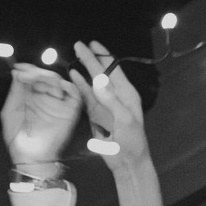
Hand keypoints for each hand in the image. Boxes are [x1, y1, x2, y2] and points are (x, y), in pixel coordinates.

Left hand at [0, 63, 80, 168]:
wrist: (29, 155)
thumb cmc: (17, 137)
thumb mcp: (11, 110)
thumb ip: (15, 91)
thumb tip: (16, 72)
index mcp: (31, 97)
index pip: (33, 77)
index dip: (28, 70)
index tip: (19, 66)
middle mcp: (45, 98)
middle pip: (46, 77)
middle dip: (37, 72)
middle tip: (29, 74)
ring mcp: (58, 104)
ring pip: (59, 82)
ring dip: (49, 77)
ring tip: (39, 79)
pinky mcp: (69, 111)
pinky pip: (74, 94)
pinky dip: (68, 87)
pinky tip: (56, 86)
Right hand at [68, 40, 147, 167]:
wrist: (127, 161)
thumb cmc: (131, 142)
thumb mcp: (124, 121)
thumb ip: (111, 101)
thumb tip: (98, 81)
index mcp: (126, 94)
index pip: (111, 70)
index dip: (101, 56)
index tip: (90, 43)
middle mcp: (115, 95)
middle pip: (101, 72)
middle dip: (90, 58)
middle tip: (78, 44)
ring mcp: (104, 104)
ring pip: (92, 82)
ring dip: (84, 69)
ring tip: (75, 55)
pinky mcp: (96, 114)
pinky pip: (87, 96)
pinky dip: (80, 85)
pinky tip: (73, 76)